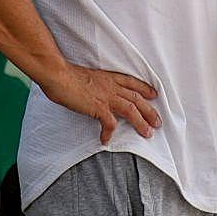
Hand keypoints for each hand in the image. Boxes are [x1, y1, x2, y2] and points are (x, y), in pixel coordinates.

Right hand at [42, 64, 159, 142]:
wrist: (58, 75)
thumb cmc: (66, 75)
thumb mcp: (87, 77)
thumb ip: (94, 85)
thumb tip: (93, 93)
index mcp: (108, 77)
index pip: (132, 82)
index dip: (144, 89)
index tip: (154, 95)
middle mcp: (111, 86)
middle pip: (136, 98)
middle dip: (149, 111)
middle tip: (158, 122)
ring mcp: (106, 96)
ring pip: (131, 110)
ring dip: (141, 122)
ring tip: (147, 133)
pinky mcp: (98, 107)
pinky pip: (110, 123)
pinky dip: (110, 133)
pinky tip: (106, 140)